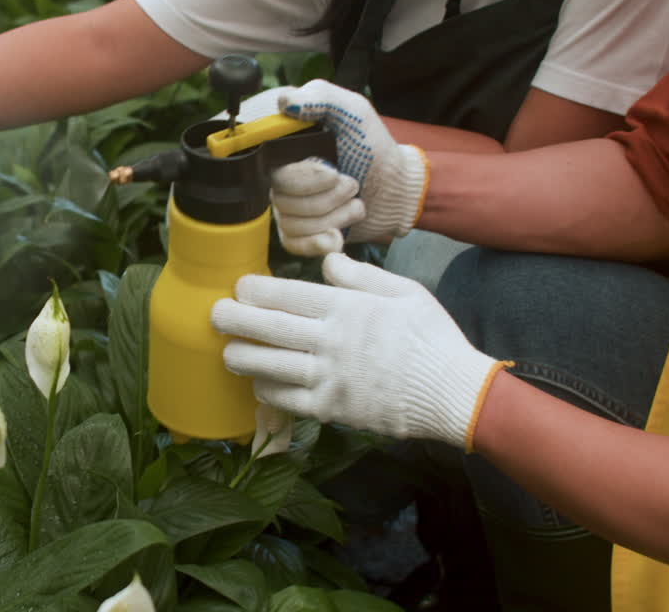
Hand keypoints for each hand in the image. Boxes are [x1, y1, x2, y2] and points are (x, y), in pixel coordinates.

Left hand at [210, 253, 506, 449]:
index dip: (254, 290)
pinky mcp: (331, 408)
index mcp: (347, 308)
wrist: (454, 393)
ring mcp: (329, 377)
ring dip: (240, 356)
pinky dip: (266, 390)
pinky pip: (285, 399)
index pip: (286, 295)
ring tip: (227, 351)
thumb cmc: (431, 338)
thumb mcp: (405, 292)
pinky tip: (259, 383)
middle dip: (233, 319)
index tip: (239, 287)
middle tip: (214, 314)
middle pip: (267, 327)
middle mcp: (331, 340)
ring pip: (267, 365)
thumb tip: (327, 260)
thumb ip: (360, 277)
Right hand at [273, 80, 427, 246]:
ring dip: (333, 215)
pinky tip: (338, 234)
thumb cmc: (374, 149)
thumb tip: (284, 101)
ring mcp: (287, 204)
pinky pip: (292, 243)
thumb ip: (321, 97)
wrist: (396, 191)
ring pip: (290, 221)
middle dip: (326, 194)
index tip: (330, 169)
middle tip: (352, 183)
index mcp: (287, 145)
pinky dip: (320, 240)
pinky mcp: (298, 232)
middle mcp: (281, 175)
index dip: (300, 174)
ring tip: (354, 202)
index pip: (267, 163)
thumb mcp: (355, 112)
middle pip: (281, 195)